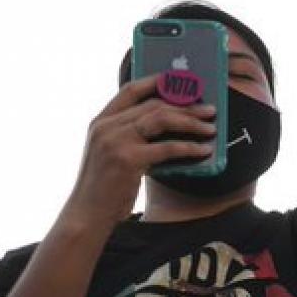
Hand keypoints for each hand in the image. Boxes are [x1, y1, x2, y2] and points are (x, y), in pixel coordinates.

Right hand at [64, 75, 216, 228]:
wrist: (86, 215)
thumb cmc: (105, 186)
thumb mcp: (111, 152)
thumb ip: (130, 135)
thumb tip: (172, 123)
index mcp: (101, 121)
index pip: (131, 90)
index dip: (158, 82)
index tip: (183, 82)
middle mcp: (106, 126)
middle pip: (154, 104)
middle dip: (186, 106)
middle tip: (209, 111)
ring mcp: (115, 141)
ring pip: (162, 119)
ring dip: (191, 123)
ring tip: (210, 128)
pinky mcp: (127, 159)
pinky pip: (167, 147)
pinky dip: (189, 147)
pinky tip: (203, 150)